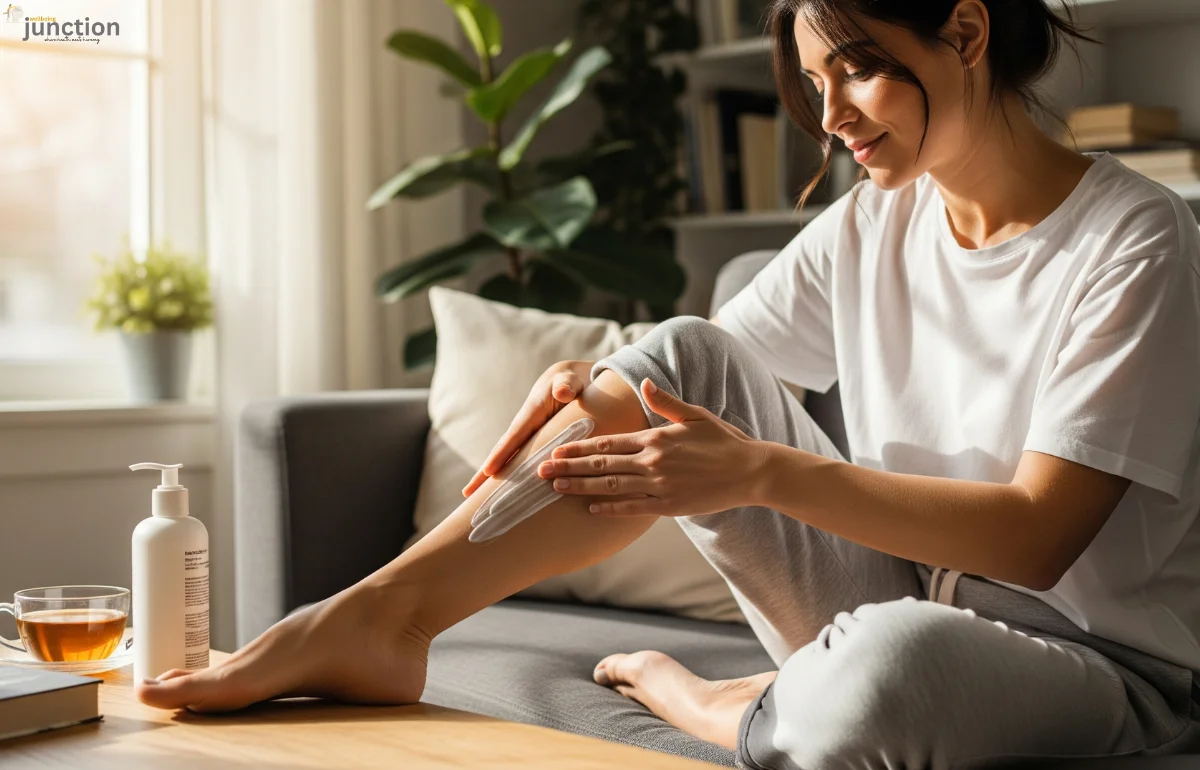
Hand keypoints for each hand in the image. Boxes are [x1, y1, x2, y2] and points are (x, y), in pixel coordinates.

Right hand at [462, 359, 595, 497]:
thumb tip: (562, 392)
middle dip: (485, 474)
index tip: (488, 473)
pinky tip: (503, 494)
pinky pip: (521, 462)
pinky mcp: (534, 443)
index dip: (501, 455)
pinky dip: (511, 477)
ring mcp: (528, 437)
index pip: (514, 438)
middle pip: (502, 453)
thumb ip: (567, 385)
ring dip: (493, 479)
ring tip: (476, 499)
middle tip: (468, 494)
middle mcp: (524, 427)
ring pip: (510, 461)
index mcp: (531, 413)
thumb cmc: (571, 381)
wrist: (569, 381)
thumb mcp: (569, 380)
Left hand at [536, 378, 767, 516]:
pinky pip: (633, 508)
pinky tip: (591, 509)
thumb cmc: (723, 441)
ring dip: (581, 487)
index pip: (607, 442)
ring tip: (556, 489)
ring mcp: (660, 485)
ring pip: (611, 486)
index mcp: (655, 438)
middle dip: (568, 468)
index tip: (555, 450)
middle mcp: (652, 461)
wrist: (750, 471)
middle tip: (540, 472)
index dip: (578, 447)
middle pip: (601, 464)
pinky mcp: (670, 506)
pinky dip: (610, 509)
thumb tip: (644, 382)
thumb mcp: (694, 415)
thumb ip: (665, 402)